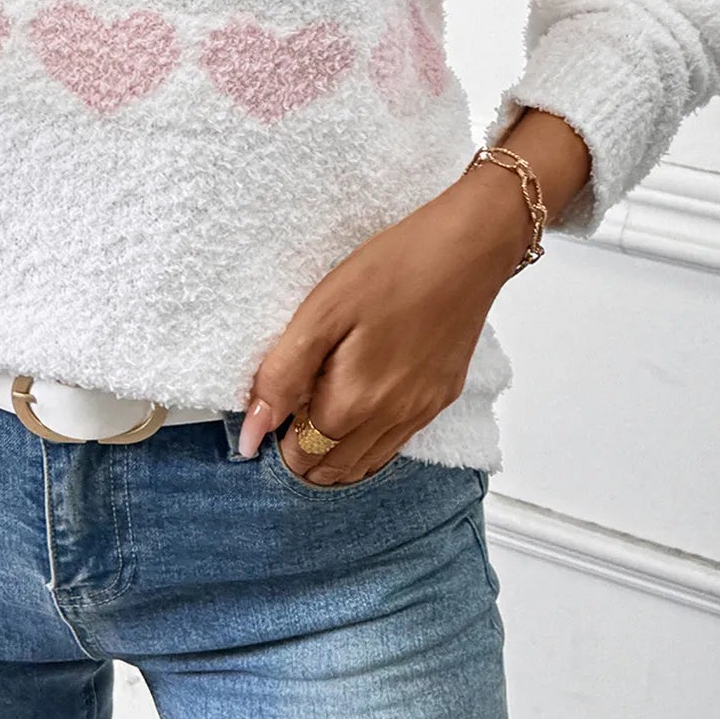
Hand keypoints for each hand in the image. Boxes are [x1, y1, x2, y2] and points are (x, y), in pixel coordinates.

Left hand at [240, 168, 534, 484]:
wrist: (468, 249)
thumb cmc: (392, 270)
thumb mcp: (320, 314)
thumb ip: (282, 377)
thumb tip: (251, 433)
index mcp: (355, 403)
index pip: (302, 456)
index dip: (277, 441)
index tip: (269, 413)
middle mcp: (392, 421)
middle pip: (334, 469)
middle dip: (303, 454)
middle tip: (287, 414)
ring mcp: (421, 413)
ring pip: (367, 464)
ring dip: (335, 455)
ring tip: (314, 416)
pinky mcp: (441, 398)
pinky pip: (396, 444)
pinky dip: (368, 444)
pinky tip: (357, 414)